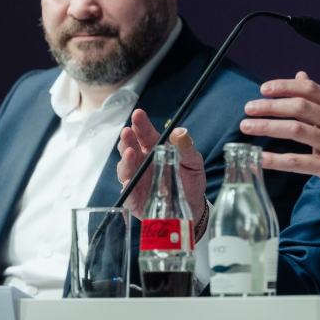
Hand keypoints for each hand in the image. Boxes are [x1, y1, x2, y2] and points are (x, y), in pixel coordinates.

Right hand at [116, 109, 207, 234]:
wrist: (193, 205)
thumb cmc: (190, 179)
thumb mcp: (194, 161)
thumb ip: (186, 147)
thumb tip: (179, 131)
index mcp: (154, 148)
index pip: (144, 133)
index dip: (140, 123)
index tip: (138, 114)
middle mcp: (142, 162)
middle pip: (129, 148)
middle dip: (127, 139)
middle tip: (128, 132)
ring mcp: (137, 180)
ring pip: (125, 168)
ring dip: (126, 161)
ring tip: (130, 153)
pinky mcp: (136, 199)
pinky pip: (128, 193)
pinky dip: (127, 188)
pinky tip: (128, 182)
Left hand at [242, 72, 319, 200]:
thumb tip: (300, 76)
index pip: (310, 89)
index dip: (284, 86)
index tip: (263, 88)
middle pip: (299, 106)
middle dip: (269, 106)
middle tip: (248, 108)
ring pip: (295, 130)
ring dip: (267, 127)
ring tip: (246, 127)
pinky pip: (298, 162)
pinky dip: (275, 159)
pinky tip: (259, 158)